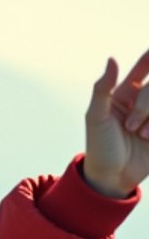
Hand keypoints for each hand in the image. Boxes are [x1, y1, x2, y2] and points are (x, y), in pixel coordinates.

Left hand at [84, 50, 148, 196]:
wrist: (111, 179)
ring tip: (139, 136)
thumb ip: (103, 88)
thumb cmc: (99, 147)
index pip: (145, 64)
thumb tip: (112, 59)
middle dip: (146, 104)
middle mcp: (144, 100)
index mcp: (126, 91)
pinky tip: (148, 140)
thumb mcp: (96, 117)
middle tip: (131, 126)